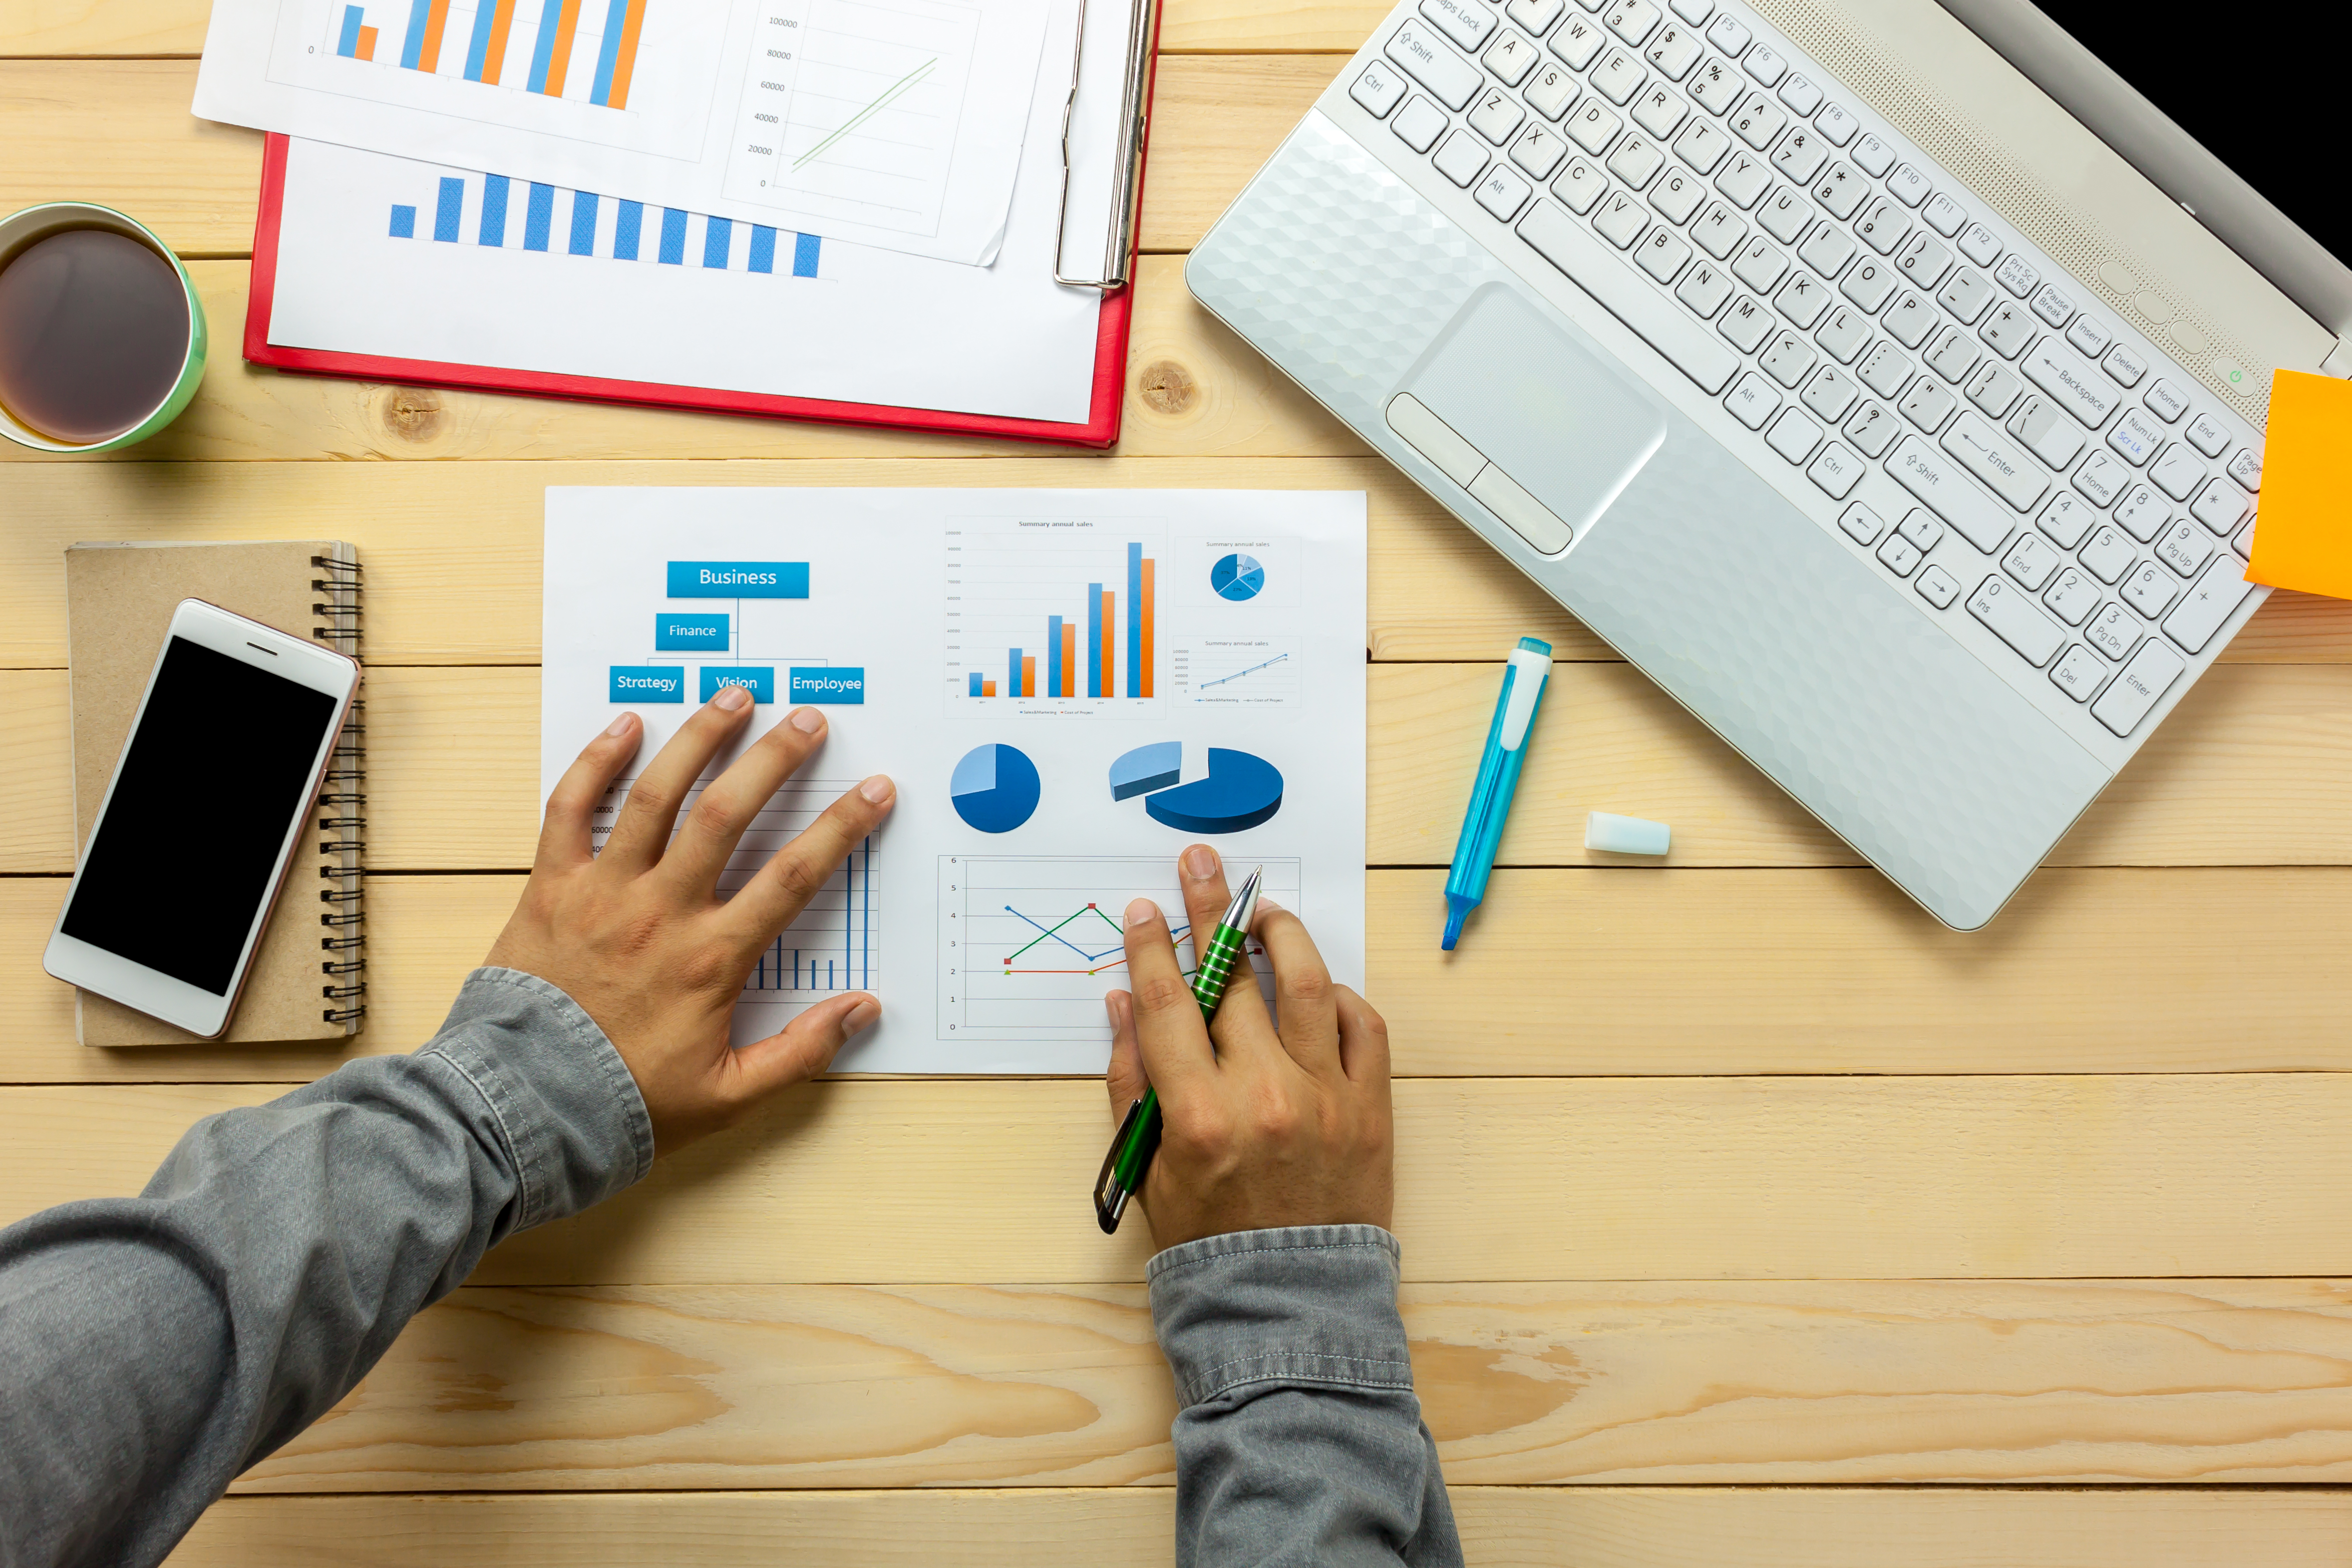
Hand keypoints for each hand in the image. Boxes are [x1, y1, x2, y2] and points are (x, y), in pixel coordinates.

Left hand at [486, 689, 895, 1152]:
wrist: (522, 1110)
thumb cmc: (625, 1104)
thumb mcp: (728, 1096)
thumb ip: (800, 1052)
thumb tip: (863, 1010)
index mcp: (711, 959)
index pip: (792, 877)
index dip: (840, 829)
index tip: (874, 791)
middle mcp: (660, 912)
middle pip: (727, 815)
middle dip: (774, 760)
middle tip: (807, 721)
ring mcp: (602, 893)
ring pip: (655, 797)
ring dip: (697, 740)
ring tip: (732, 698)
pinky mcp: (550, 888)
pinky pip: (569, 810)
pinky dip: (595, 762)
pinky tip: (624, 725)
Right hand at [1103, 845, 1392, 1249]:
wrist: (1289, 1304)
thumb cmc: (1209, 1241)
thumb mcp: (1147, 1169)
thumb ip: (1130, 1082)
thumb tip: (1122, 1002)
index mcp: (1198, 1114)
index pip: (1167, 1004)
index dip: (1152, 948)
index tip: (1145, 910)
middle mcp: (1263, 1096)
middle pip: (1231, 978)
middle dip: (1212, 911)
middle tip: (1201, 866)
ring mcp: (1324, 1098)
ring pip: (1305, 983)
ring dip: (1282, 935)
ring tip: (1264, 911)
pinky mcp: (1371, 1108)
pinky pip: (1362, 1026)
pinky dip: (1337, 995)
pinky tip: (1315, 985)